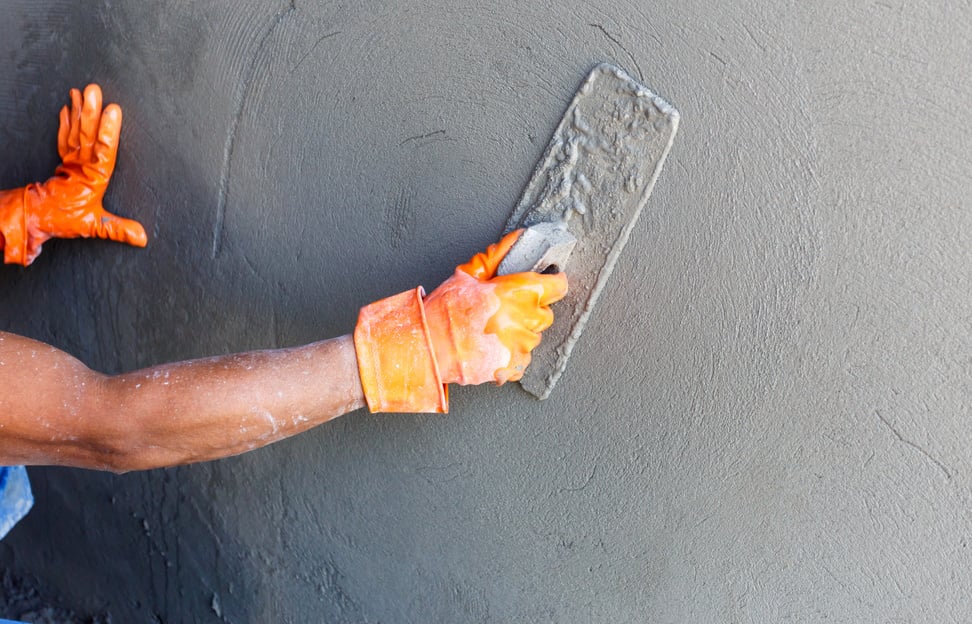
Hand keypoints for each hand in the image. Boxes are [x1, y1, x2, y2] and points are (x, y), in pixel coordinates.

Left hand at [0, 84, 146, 264]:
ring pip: (76, 132)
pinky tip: (68, 107)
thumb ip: (117, 230)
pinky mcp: (63, 160)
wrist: (34, 217)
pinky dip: (65, 122)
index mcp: (92, 179)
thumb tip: (142, 237)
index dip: (108, 131)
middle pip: (87, 135)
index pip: (103, 151)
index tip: (113, 111)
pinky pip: (64, 137)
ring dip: (79, 111)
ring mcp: (70, 161)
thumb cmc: (64, 220)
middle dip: (91, 112)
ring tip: (82, 91)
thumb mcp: (93, 227)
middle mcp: (81, 166)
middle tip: (94, 90)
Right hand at [424, 230, 567, 384]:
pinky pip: (522, 359)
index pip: (557, 286)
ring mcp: (519, 346)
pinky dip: (511, 354)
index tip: (547, 282)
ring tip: (493, 329)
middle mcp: (522, 320)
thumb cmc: (444, 310)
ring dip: (520, 333)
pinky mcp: (512, 366)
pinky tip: (491, 346)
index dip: (552, 282)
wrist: (428, 346)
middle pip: (546, 314)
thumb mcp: (468, 275)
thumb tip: (517, 240)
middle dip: (530, 310)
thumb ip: (497, 256)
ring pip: (534, 337)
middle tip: (506, 309)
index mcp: (516, 292)